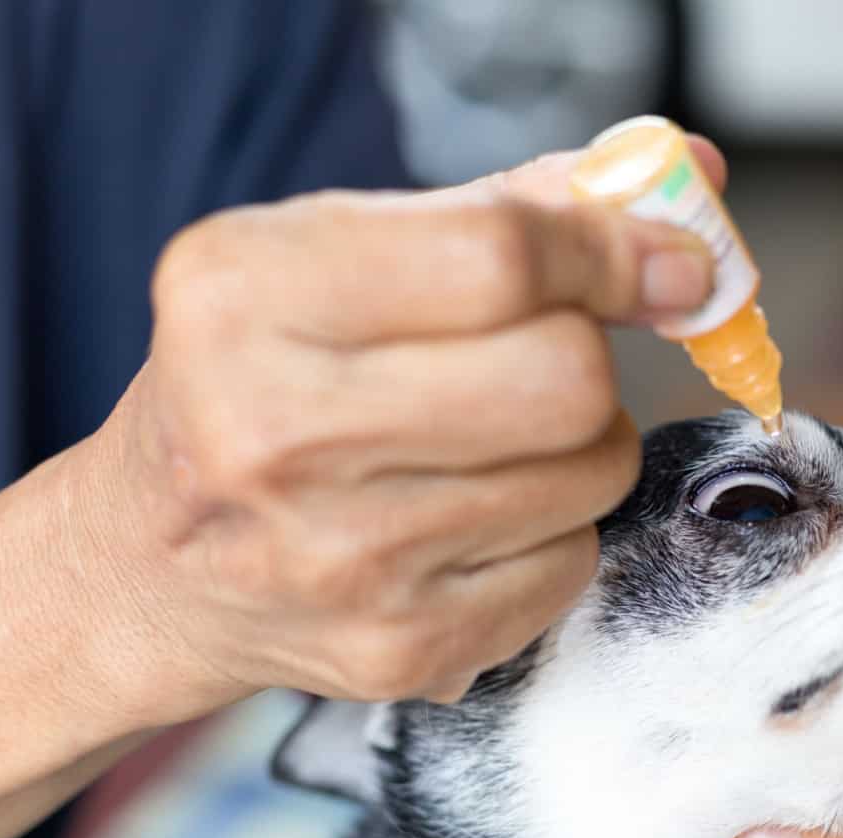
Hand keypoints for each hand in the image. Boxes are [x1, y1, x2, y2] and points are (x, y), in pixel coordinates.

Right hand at [86, 140, 725, 719]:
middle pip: (567, 377)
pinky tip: (472, 523)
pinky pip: (574, 562)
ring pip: (591, 471)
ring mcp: (340, 559)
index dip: (613, 254)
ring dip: (579, 445)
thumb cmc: (258, 386)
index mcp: (243, 298)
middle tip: (540, 362)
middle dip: (587, 356)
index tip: (667, 263)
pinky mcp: (400, 650)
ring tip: (492, 445)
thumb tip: (690, 181)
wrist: (152, 566)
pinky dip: (554, 531)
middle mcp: (274, 433)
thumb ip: (501, 209)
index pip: (500, 258)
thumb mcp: (326, 261)